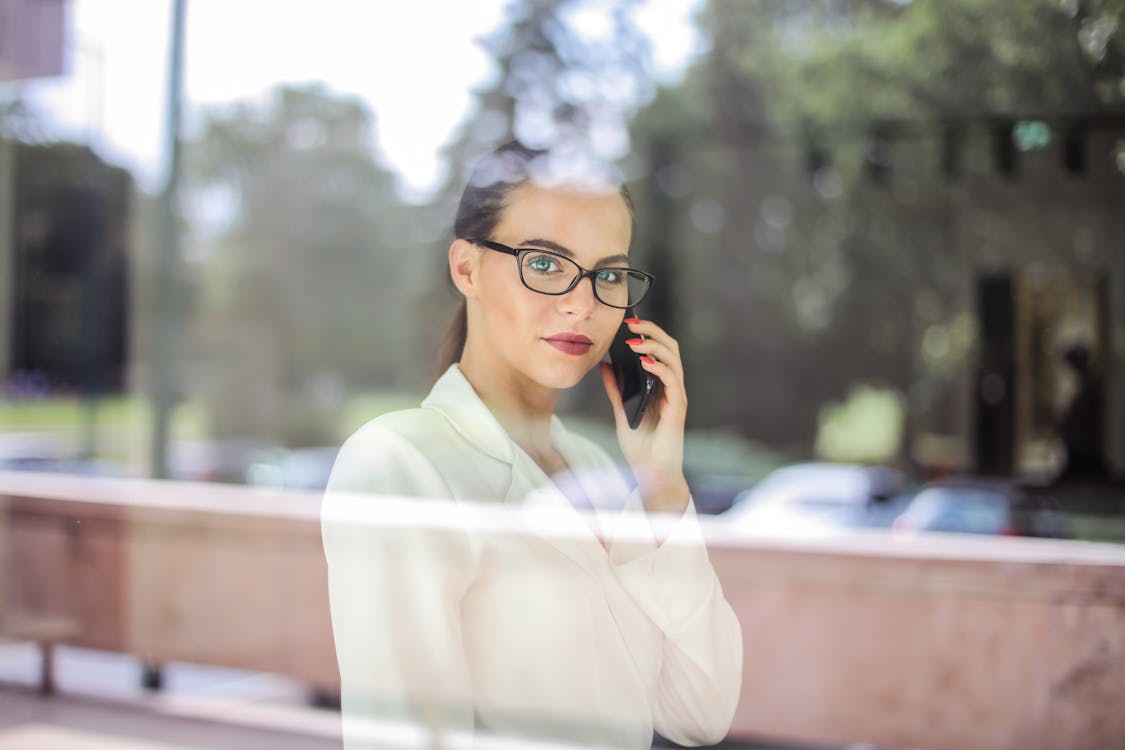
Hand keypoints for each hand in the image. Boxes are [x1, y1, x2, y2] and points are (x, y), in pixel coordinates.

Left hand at [599, 318, 690, 513]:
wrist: (650, 474)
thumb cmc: (641, 445)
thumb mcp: (622, 411)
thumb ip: (616, 388)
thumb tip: (604, 365)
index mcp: (661, 385)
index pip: (660, 349)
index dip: (648, 333)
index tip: (629, 322)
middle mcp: (672, 387)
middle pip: (670, 348)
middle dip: (653, 331)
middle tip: (632, 323)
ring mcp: (676, 397)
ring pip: (673, 360)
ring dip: (654, 346)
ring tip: (634, 341)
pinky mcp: (677, 409)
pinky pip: (672, 382)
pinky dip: (659, 368)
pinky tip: (644, 362)